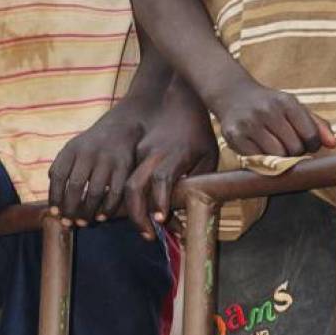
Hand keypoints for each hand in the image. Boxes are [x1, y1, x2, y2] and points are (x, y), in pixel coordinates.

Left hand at [47, 109, 144, 231]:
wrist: (124, 125)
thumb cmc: (94, 143)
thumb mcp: (74, 147)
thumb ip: (62, 167)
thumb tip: (54, 197)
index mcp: (72, 149)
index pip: (58, 176)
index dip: (54, 197)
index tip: (55, 213)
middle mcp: (88, 153)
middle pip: (75, 186)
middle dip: (70, 209)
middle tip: (68, 223)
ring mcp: (108, 160)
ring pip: (95, 192)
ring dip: (88, 212)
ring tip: (83, 223)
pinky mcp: (125, 166)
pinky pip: (115, 192)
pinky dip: (108, 208)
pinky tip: (101, 217)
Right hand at [123, 103, 218, 231]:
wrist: (177, 99)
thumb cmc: (199, 132)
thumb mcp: (208, 153)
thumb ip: (200, 179)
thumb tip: (191, 208)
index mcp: (175, 152)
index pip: (162, 177)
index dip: (160, 199)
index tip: (161, 219)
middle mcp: (152, 153)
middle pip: (134, 186)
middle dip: (137, 214)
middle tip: (149, 235)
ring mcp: (139, 153)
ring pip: (126, 185)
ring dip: (131, 209)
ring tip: (144, 228)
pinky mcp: (132, 154)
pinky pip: (126, 179)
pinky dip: (130, 198)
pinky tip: (139, 211)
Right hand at [211, 78, 335, 157]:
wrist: (233, 95)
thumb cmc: (271, 106)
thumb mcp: (295, 108)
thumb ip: (318, 125)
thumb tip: (334, 144)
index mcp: (287, 102)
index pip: (311, 136)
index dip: (312, 145)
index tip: (307, 143)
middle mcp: (267, 110)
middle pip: (294, 148)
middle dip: (295, 152)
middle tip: (288, 146)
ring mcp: (249, 123)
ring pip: (276, 156)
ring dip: (279, 158)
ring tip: (275, 148)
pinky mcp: (234, 135)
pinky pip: (257, 160)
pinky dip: (262, 160)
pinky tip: (261, 150)